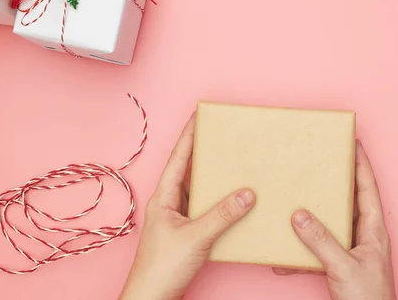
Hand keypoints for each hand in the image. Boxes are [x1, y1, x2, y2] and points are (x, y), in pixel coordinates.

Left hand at [119, 114, 255, 299]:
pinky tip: (233, 199)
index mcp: (163, 197)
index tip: (200, 115)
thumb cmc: (161, 269)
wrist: (151, 299)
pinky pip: (204, 208)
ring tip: (231, 162)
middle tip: (221, 135)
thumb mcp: (196, 237)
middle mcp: (169, 204)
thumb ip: (222, 215)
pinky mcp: (187, 233)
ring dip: (213, 177)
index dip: (188, 135)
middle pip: (188, 170)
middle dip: (203, 151)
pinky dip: (218, 200)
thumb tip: (247, 193)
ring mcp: (177, 218)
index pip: (178, 158)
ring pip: (197, 190)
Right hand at [273, 141, 395, 299]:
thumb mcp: (344, 268)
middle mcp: (364, 237)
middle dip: (335, 183)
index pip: (368, 188)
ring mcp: (352, 252)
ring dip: (313, 217)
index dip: (362, 164)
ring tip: (296, 201)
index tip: (352, 142)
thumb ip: (322, 241)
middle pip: (349, 201)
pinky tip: (284, 258)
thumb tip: (299, 215)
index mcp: (374, 230)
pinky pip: (317, 251)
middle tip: (320, 163)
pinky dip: (301, 253)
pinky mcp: (339, 267)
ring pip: (331, 225)